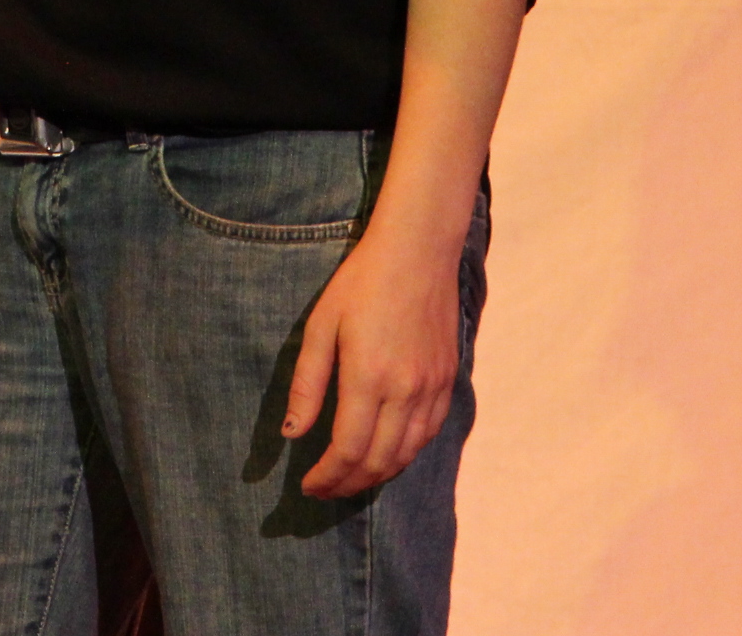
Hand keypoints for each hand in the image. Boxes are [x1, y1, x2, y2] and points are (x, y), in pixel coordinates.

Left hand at [280, 230, 459, 497]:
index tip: (308, 486)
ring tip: (351, 480)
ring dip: (377, 476)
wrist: (418, 252)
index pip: (348, 451)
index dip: (328, 477)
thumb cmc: (361, 282)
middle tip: (325, 490)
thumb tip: (292, 434)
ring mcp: (432, 388)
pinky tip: (386, 455)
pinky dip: (406, 454)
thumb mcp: (321, 326)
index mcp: (369, 378)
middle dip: (349, 484)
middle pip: (379, 462)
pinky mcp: (448, 381)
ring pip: (407, 454)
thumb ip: (307, 385)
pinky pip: (429, 434)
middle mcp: (406, 391)